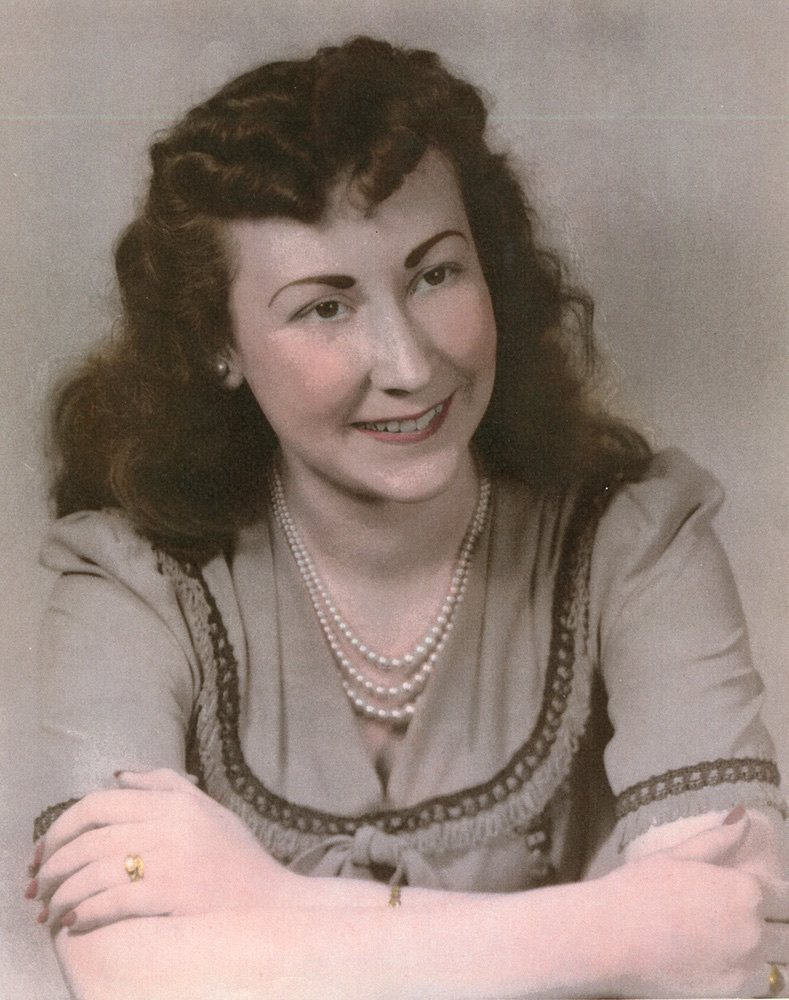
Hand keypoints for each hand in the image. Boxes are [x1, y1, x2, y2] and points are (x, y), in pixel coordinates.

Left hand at [29, 768, 297, 932]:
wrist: (272, 905)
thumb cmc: (238, 859)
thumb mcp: (208, 810)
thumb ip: (165, 785)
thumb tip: (118, 774)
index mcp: (174, 802)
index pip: (98, 804)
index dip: (60, 827)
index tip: (43, 851)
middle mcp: (170, 824)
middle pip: (89, 837)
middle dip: (52, 863)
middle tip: (37, 885)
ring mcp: (172, 859)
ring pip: (94, 869)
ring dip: (62, 893)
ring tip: (50, 910)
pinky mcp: (173, 894)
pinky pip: (114, 900)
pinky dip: (86, 912)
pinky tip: (74, 922)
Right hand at [603, 811, 788, 997]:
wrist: (609, 937)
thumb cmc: (638, 888)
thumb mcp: (677, 856)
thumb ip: (719, 839)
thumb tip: (744, 818)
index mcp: (745, 891)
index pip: (785, 898)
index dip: (777, 897)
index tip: (764, 898)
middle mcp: (753, 930)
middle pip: (788, 933)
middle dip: (776, 925)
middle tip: (749, 920)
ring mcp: (744, 966)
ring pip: (779, 962)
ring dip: (769, 952)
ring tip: (745, 944)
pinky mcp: (730, 993)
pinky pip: (761, 984)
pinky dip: (753, 975)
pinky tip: (728, 963)